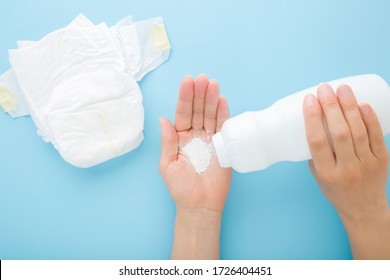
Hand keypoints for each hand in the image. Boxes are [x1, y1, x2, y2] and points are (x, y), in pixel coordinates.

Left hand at [159, 74, 230, 258]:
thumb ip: (168, 141)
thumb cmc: (181, 187)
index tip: (187, 81)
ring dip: (211, 99)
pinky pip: (223, 128)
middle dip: (199, 94)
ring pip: (210, 115)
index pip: (182, 113)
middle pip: (197, 110)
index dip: (185, 97)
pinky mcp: (223, 146)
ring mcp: (210, 140)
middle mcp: (195, 135)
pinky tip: (222, 100)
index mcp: (179, 137)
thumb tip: (163, 119)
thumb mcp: (168, 164)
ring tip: (213, 84)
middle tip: (202, 79)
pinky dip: (223, 114)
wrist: (199, 205)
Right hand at [303, 83, 389, 258]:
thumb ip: (316, 152)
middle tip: (325, 88)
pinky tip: (363, 105)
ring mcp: (367, 164)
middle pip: (339, 132)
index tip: (309, 100)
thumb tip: (316, 123)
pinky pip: (376, 136)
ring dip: (349, 107)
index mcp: (327, 173)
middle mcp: (347, 169)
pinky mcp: (382, 160)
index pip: (318, 141)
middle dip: (330, 106)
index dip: (313, 118)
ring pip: (358, 131)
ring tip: (343, 89)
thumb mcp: (318, 176)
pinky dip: (370, 119)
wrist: (364, 209)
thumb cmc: (337, 191)